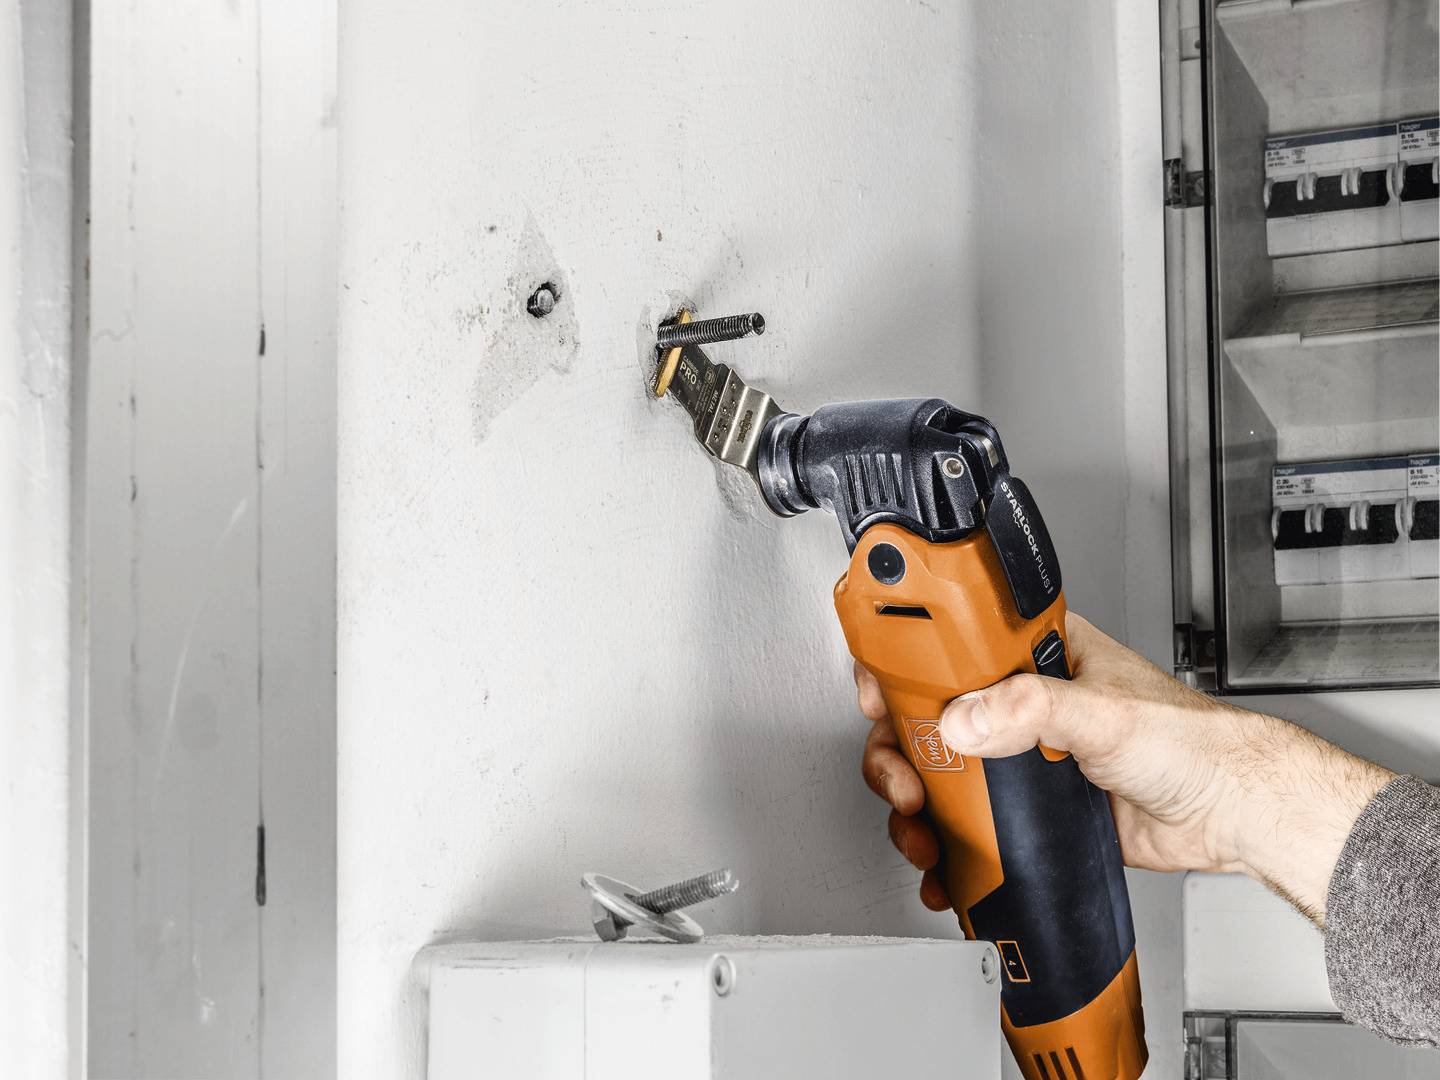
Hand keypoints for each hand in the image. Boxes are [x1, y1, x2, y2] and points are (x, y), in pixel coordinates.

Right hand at [856, 611, 1392, 923]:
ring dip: (917, 808)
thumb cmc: (1193, 742)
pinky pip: (969, 824)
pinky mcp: (1028, 807)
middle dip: (900, 754)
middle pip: (928, 718)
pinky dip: (947, 848)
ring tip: (923, 833)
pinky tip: (947, 866)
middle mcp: (1020, 701)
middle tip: (904, 781)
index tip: (876, 694)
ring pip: (941, 775)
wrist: (1230, 813)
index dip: (900, 666)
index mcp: (1033, 654)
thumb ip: (1032, 709)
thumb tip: (965, 719)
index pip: (947, 644)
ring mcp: (1021, 756)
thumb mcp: (1104, 712)